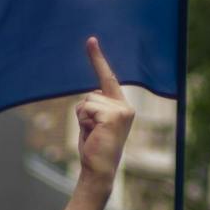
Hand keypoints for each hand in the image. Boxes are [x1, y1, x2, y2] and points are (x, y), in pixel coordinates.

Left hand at [74, 37, 135, 180]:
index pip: (107, 78)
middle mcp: (126, 106)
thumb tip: (90, 96)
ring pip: (87, 101)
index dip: (97, 58)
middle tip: (92, 132)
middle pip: (90, 94)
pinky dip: (84, 121)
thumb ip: (94, 106)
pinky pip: (87, 108)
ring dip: (83, 118)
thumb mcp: (94, 122)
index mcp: (122, 105)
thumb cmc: (94, 148)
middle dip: (83, 112)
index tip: (90, 40)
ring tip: (93, 133)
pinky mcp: (114, 116)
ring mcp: (122, 110)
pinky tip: (93, 134)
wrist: (99, 169)